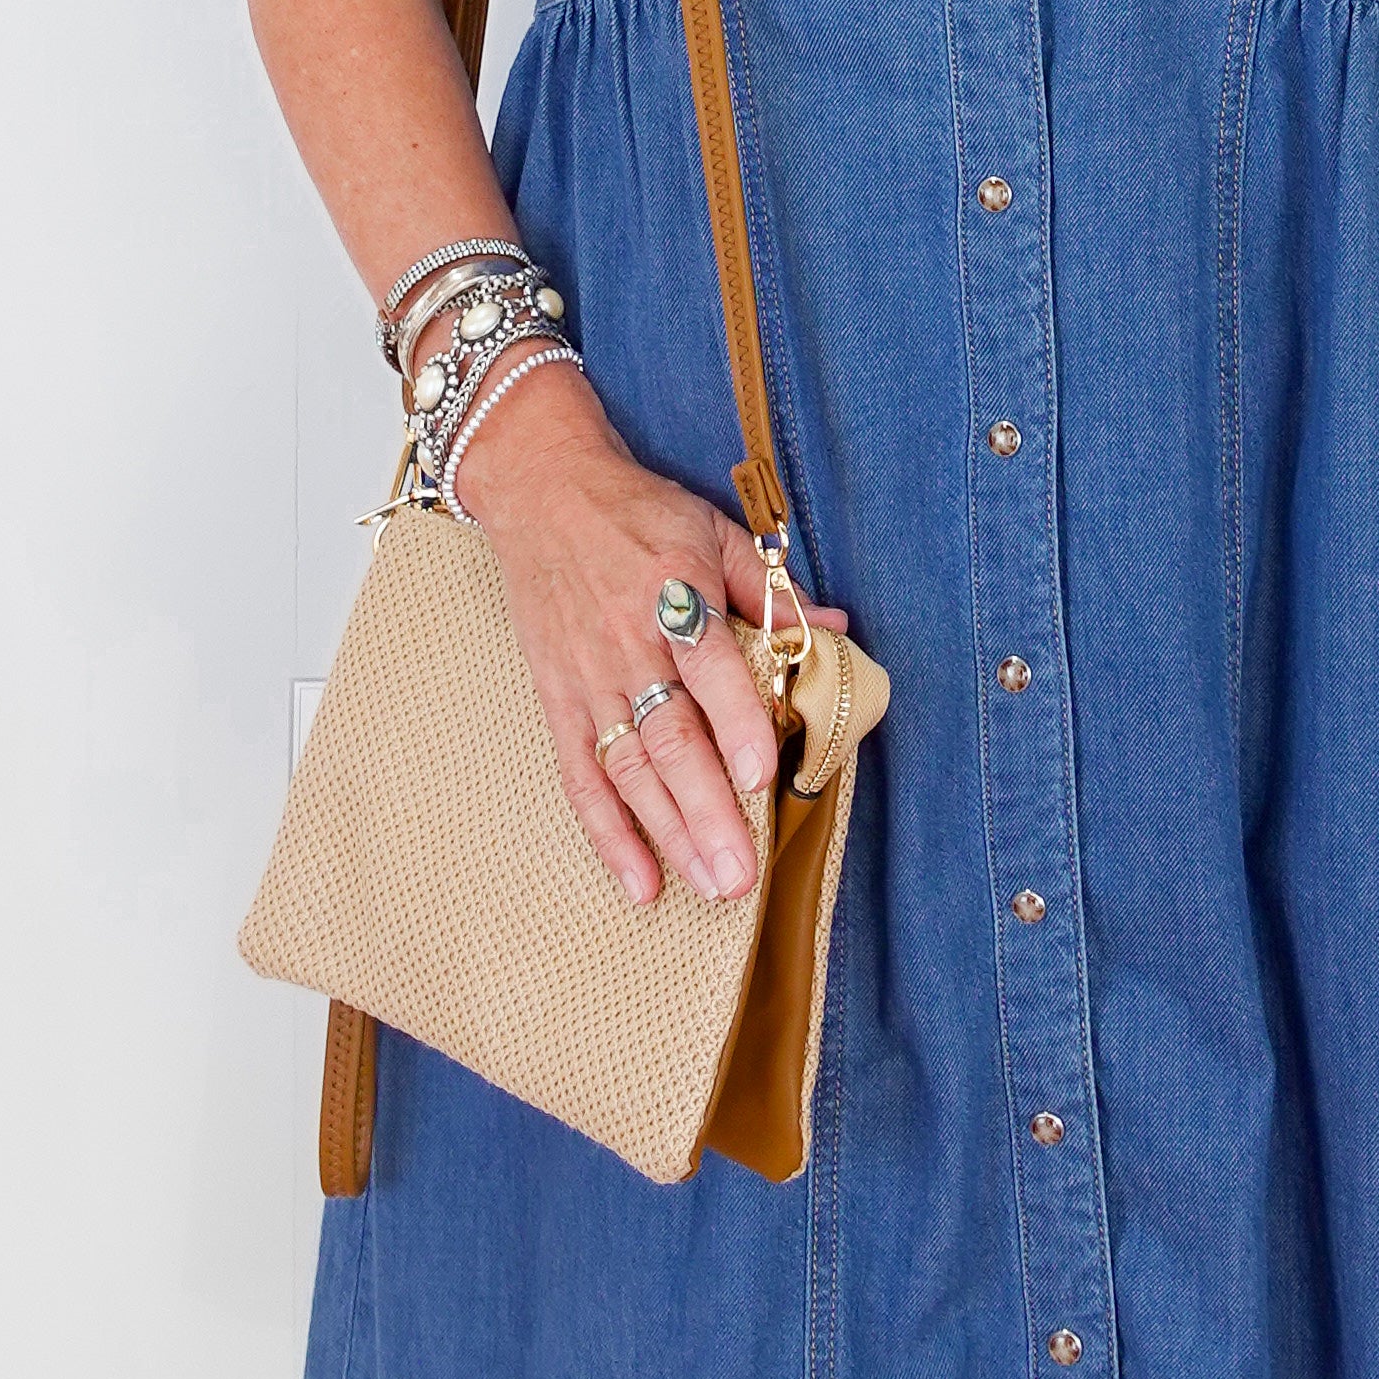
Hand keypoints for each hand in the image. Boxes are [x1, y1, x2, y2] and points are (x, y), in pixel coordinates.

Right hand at [454, 361, 852, 908]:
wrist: (542, 492)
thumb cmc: (639, 512)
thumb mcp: (713, 530)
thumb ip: (771, 589)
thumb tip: (837, 627)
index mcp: (673, 593)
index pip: (707, 665)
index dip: (733, 721)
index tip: (759, 774)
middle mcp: (628, 645)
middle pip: (668, 737)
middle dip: (706, 810)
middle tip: (740, 872)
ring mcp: (589, 680)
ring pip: (629, 769)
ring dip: (669, 834)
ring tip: (711, 886)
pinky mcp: (559, 702)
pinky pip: (581, 777)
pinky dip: (608, 833)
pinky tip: (640, 882)